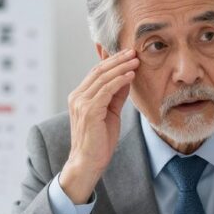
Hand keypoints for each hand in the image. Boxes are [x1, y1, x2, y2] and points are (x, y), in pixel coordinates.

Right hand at [61, 49, 138, 202]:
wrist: (88, 162)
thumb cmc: (99, 141)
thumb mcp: (110, 113)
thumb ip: (115, 96)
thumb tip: (127, 78)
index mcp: (79, 96)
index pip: (96, 72)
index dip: (112, 61)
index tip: (128, 53)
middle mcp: (77, 97)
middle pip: (99, 71)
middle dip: (118, 59)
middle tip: (134, 51)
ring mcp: (81, 104)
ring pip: (103, 78)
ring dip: (121, 67)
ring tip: (136, 60)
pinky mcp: (89, 111)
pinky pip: (106, 90)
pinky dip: (119, 81)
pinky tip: (131, 75)